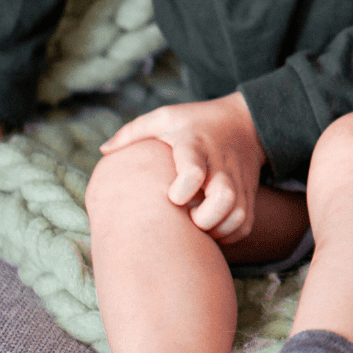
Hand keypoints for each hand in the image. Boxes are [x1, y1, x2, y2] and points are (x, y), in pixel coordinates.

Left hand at [98, 93, 266, 243]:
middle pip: (224, 198)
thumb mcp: (165, 118)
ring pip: (237, 215)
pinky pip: (243, 224)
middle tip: (189, 217)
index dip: (183, 188)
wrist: (245, 123)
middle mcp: (220, 165)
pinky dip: (228, 234)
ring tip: (197, 225)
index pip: (194, 169)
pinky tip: (210, 229)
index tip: (174, 196)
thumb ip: (133, 132)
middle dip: (205, 218)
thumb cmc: (195, 123)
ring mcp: (237, 181)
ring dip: (216, 229)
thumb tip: (104, 151)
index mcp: (195, 145)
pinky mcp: (248, 195)